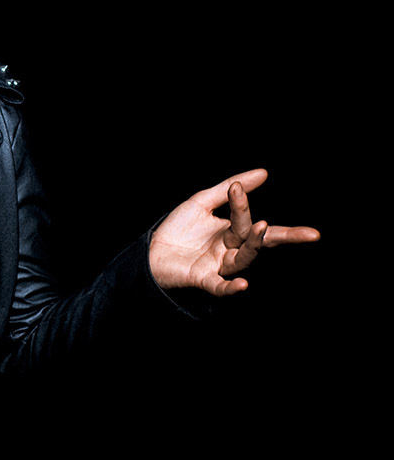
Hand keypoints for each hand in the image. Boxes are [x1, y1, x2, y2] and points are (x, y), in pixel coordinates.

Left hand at [148, 168, 319, 296]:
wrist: (150, 251)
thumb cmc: (177, 229)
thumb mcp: (202, 202)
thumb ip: (230, 190)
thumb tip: (263, 172)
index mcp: (232, 233)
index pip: (252, 222)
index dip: (248, 207)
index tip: (238, 187)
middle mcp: (230, 250)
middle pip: (260, 243)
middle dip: (285, 236)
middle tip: (311, 234)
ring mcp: (218, 266)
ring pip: (244, 258)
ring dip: (254, 244)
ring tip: (262, 227)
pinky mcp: (202, 279)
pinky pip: (220, 286)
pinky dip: (231, 286)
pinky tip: (242, 284)